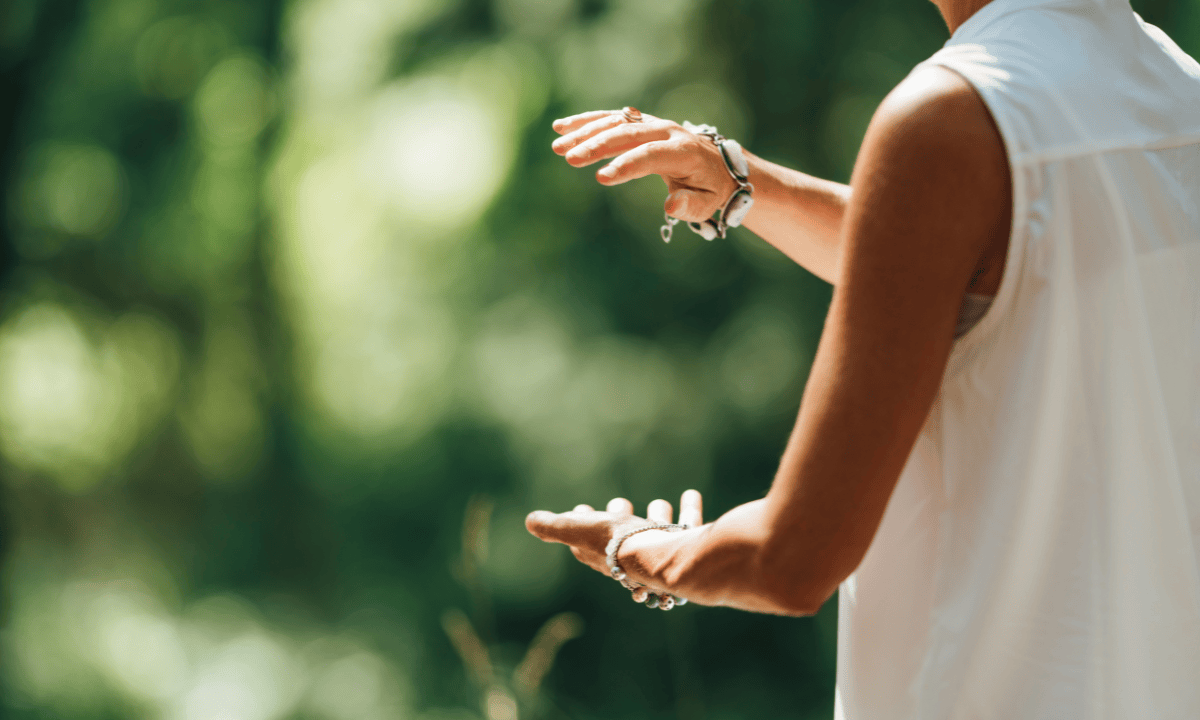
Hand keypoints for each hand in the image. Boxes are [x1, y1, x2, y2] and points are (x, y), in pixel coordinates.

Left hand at [525, 490, 704, 578]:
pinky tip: (691, 493)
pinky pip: (687, 524)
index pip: (587, 543)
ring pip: (657, 531)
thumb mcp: (579, 530)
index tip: (580, 510)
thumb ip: (554, 527)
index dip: (581, 526)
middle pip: (623, 538)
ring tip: (658, 503)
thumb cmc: (615, 545)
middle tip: (619, 503)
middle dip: (620, 520)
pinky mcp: (684, 546)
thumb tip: (528, 522)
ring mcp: (659, 552)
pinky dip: (688, 508)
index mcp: (603, 556)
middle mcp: (632, 558)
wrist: (661, 558)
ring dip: (657, 516)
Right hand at [550, 109, 737, 224]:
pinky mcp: (641, 122)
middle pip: (629, 133)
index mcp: (685, 151)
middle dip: (598, 145)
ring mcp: (653, 123)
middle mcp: (668, 131)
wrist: (719, 163)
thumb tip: (671, 206)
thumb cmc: (710, 189)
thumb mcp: (706, 204)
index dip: (626, 165)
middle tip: (570, 159)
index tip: (601, 178)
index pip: (651, 155)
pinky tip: (562, 127)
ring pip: (616, 122)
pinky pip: (612, 118)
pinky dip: (587, 121)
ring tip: (558, 147)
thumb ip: (690, 206)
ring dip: (586, 132)